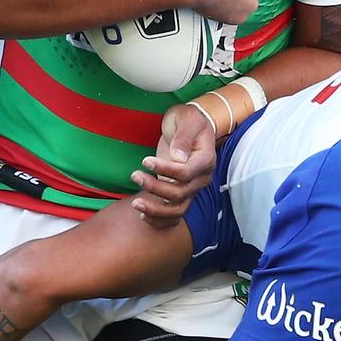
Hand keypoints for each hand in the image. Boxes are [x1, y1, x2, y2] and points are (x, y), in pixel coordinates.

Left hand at [130, 103, 216, 228]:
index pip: (186, 173)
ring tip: (135, 203)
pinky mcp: (182, 194)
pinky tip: (142, 216)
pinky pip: (174, 216)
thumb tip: (178, 158)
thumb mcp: (187, 119)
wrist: (190, 126)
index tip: (145, 161)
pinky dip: (159, 221)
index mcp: (205, 159)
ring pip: (177, 210)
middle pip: (179, 193)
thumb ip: (183, 137)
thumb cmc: (188, 119)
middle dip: (154, 187)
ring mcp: (192, 188)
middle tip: (135, 175)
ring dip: (155, 210)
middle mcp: (201, 178)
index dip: (165, 170)